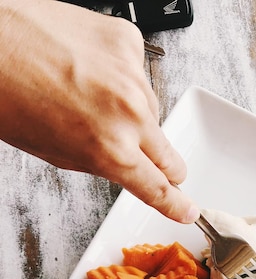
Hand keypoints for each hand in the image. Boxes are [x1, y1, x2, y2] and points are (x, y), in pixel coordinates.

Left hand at [0, 0, 196, 221]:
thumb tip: (130, 166)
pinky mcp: (128, 41)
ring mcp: (132, 74)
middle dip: (160, 163)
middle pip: (170, 156)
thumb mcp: (56, 153)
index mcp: (110, 150)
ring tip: (92, 98)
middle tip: (137, 153)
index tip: (187, 210)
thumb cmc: (8, 96)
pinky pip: (139, 73)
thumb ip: (104, 164)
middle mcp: (129, 114)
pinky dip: (122, 77)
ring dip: (133, 114)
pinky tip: (94, 71)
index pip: (159, 189)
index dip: (175, 204)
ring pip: (153, 112)